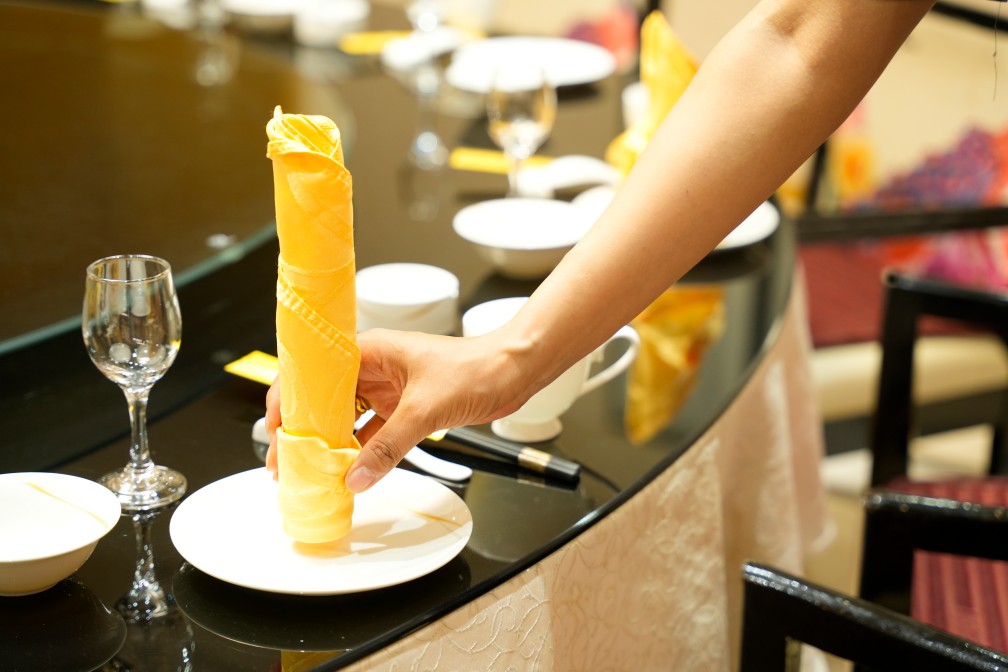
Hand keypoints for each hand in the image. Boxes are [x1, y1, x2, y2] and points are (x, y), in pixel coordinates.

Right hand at [264, 327, 536, 491]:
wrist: (513, 372)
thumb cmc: (476, 368)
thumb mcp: (425, 410)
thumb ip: (388, 447)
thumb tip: (354, 477)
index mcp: (369, 351)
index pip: (312, 372)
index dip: (288, 399)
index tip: (275, 430)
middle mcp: (372, 367)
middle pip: (324, 399)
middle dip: (303, 429)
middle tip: (286, 462)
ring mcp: (387, 388)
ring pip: (346, 417)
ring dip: (330, 443)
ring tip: (310, 471)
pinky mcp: (403, 407)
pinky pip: (372, 431)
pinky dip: (360, 451)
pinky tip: (348, 472)